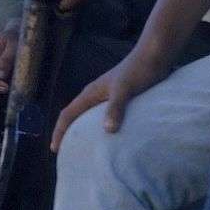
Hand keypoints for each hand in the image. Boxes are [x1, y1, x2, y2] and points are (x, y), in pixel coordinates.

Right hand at [50, 50, 167, 151]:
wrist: (154, 55)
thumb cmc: (138, 70)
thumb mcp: (125, 89)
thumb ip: (116, 108)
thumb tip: (107, 130)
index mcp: (91, 92)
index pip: (68, 113)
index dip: (59, 131)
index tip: (54, 149)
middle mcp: (96, 95)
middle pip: (75, 116)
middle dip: (68, 134)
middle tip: (67, 155)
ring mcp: (108, 97)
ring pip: (90, 117)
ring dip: (85, 132)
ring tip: (87, 151)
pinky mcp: (121, 99)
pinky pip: (105, 117)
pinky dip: (102, 129)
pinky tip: (111, 140)